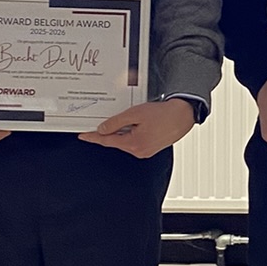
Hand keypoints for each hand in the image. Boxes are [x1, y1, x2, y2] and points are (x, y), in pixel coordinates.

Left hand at [80, 98, 195, 158]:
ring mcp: (145, 151)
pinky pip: (134, 140)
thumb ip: (116, 122)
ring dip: (124, 129)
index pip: (106, 141)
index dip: (93, 137)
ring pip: (125, 140)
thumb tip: (103, 129)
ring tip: (137, 117)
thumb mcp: (135, 114)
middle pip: (116, 140)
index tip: (83, 136)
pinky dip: (132, 132)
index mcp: (133, 144)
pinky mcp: (150, 148)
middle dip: (112, 130)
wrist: (183, 115)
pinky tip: (139, 122)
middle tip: (114, 117)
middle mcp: (138, 151)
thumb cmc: (164, 114)